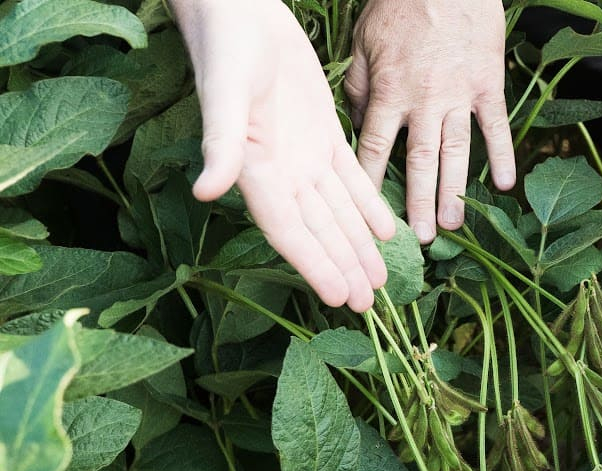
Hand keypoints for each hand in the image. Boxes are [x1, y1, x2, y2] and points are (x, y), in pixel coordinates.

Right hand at [175, 0, 395, 311]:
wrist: (240, 10)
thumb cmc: (226, 47)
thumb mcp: (225, 93)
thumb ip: (221, 144)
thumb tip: (206, 192)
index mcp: (255, 170)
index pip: (289, 231)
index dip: (314, 266)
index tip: (338, 297)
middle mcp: (281, 171)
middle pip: (318, 232)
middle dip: (343, 267)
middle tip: (368, 304)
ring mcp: (303, 155)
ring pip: (338, 212)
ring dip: (358, 245)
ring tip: (380, 280)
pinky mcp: (322, 133)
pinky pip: (350, 178)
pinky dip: (368, 205)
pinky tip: (387, 230)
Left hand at [346, 0, 514, 243]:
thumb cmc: (401, 4)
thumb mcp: (364, 40)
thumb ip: (359, 84)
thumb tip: (359, 119)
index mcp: (388, 91)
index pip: (373, 147)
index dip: (371, 183)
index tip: (368, 214)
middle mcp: (423, 101)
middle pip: (418, 162)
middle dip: (418, 203)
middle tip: (422, 238)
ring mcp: (459, 96)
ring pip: (455, 154)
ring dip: (454, 192)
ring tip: (454, 225)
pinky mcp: (488, 86)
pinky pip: (496, 128)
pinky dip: (502, 156)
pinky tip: (504, 184)